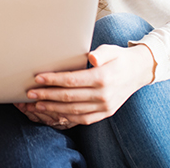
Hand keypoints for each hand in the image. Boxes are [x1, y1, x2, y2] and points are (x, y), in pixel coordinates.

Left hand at [17, 44, 154, 127]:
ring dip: (53, 109)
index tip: (37, 78)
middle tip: (30, 94)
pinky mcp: (105, 113)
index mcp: (103, 78)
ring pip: (74, 111)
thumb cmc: (119, 58)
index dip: (53, 80)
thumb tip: (92, 58)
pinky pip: (83, 119)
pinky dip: (67, 117)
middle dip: (47, 95)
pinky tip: (54, 114)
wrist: (138, 72)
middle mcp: (104, 95)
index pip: (72, 80)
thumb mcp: (111, 50)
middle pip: (69, 97)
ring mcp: (105, 107)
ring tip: (37, 105)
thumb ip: (101, 53)